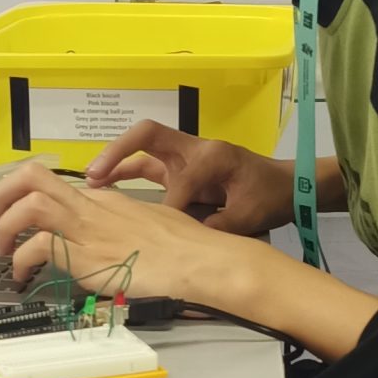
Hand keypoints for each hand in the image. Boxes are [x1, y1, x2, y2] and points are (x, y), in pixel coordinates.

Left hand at [0, 161, 244, 305]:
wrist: (198, 258)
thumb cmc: (184, 244)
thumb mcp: (148, 220)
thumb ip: (122, 220)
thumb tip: (109, 231)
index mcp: (103, 198)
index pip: (53, 182)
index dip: (24, 193)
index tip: (15, 210)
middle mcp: (90, 206)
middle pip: (31, 177)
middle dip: (2, 195)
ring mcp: (88, 230)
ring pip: (30, 205)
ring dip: (7, 226)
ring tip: (4, 249)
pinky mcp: (88, 256)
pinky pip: (41, 247)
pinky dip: (23, 260)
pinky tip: (23, 274)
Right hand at [85, 122, 292, 235]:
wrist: (287, 185)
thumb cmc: (270, 195)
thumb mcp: (249, 215)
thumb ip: (217, 226)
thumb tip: (187, 241)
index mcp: (213, 155)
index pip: (180, 180)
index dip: (171, 205)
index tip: (162, 229)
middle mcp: (194, 149)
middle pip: (148, 136)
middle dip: (118, 151)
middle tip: (93, 173)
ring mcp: (185, 157)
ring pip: (143, 151)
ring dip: (115, 162)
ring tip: (89, 180)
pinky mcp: (181, 169)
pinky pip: (148, 167)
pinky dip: (126, 173)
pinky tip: (105, 187)